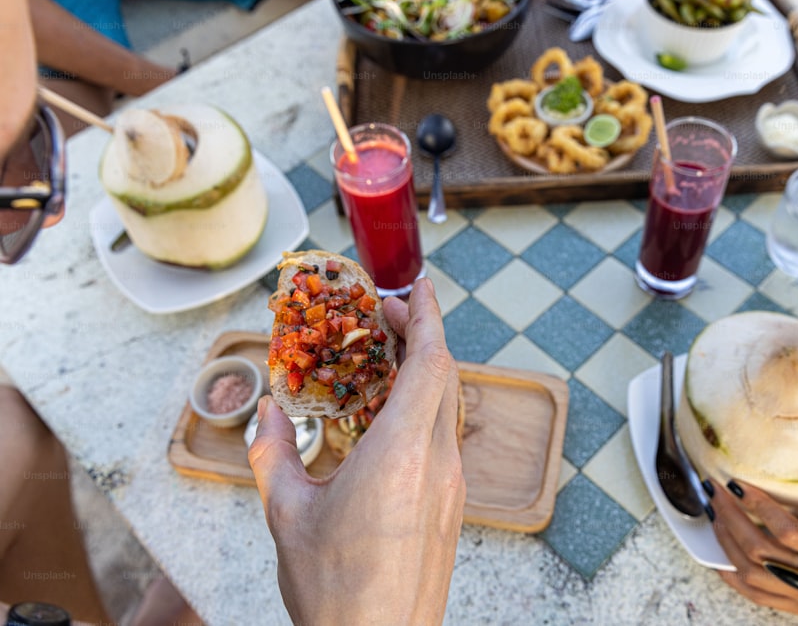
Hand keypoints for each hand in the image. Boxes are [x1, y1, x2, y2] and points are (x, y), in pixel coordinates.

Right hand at [249, 278, 464, 625]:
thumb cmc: (335, 590)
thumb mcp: (287, 515)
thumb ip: (273, 454)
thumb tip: (266, 413)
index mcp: (402, 453)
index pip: (431, 363)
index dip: (428, 316)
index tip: (418, 287)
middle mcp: (437, 462)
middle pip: (444, 377)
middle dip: (420, 336)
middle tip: (386, 317)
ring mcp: (451, 486)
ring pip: (447, 406)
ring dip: (422, 372)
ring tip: (382, 361)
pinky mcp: (451, 506)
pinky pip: (444, 437)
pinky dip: (423, 409)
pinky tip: (390, 417)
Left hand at [707, 448, 797, 625]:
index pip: (790, 533)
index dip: (760, 507)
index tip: (739, 483)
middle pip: (760, 549)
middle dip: (730, 516)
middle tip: (713, 487)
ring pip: (752, 572)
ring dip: (725, 540)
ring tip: (712, 510)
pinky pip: (756, 595)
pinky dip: (731, 575)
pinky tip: (717, 557)